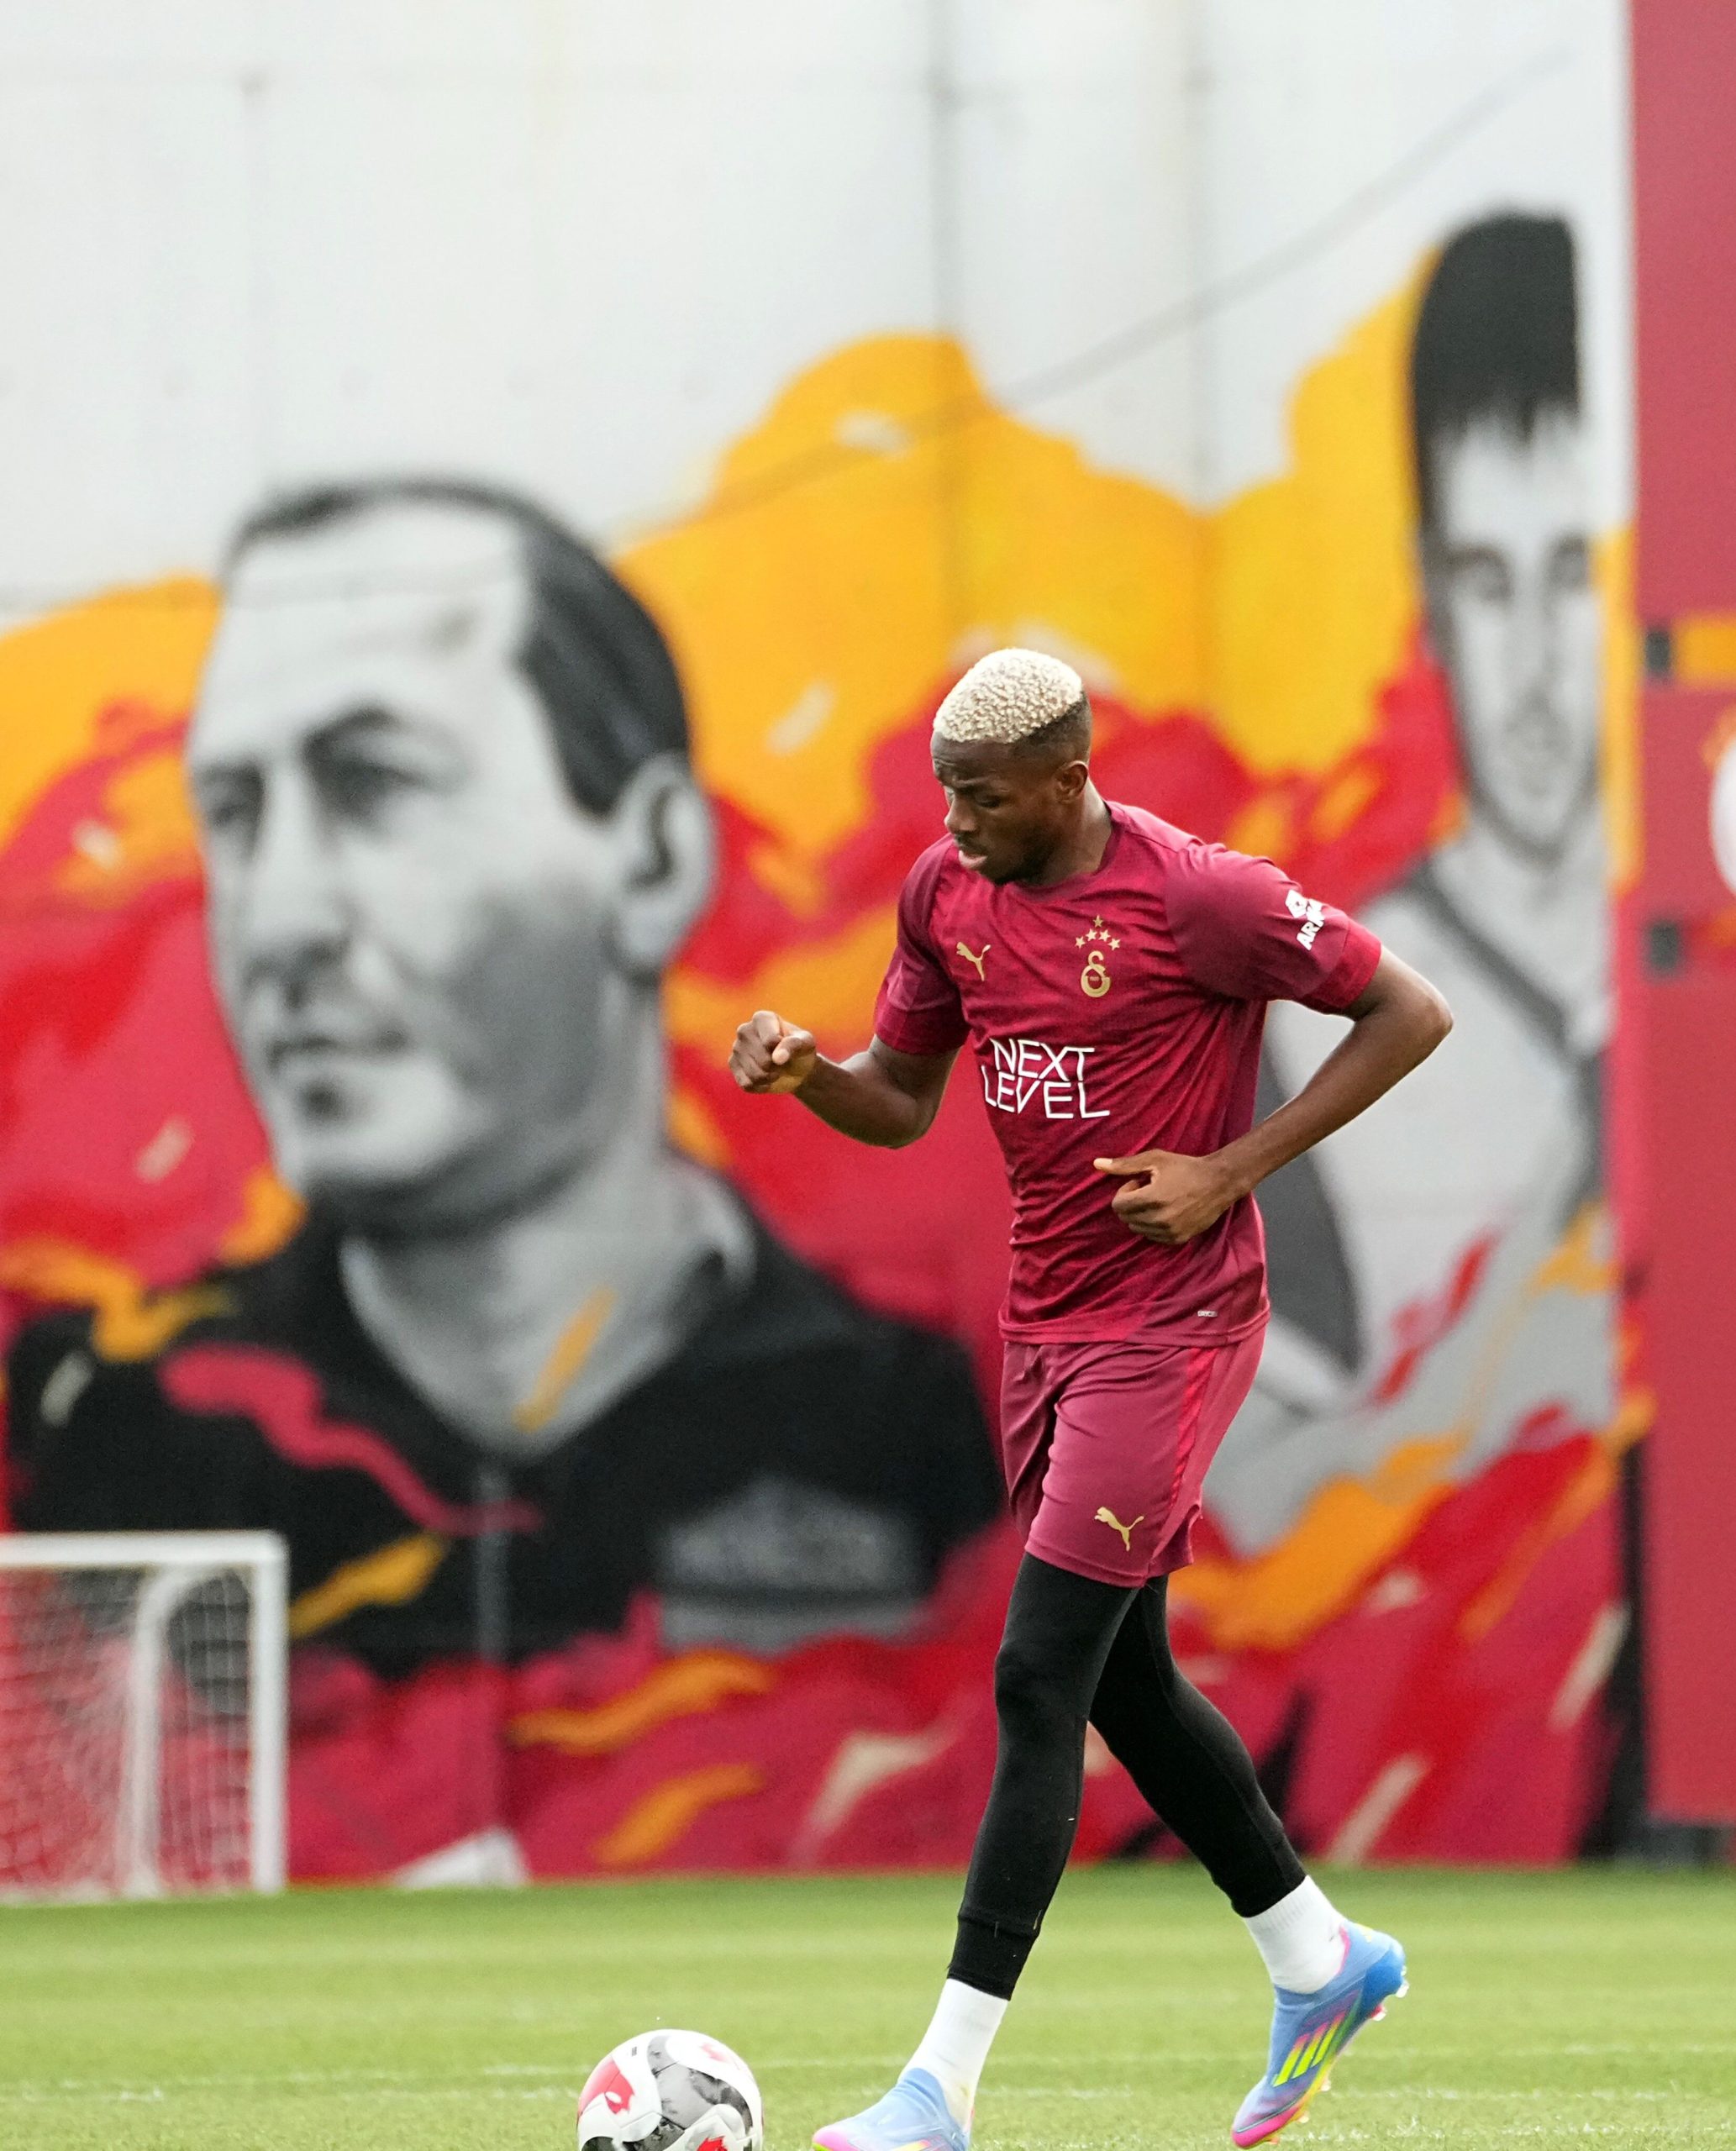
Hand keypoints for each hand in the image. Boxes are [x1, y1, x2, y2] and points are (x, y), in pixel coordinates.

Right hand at [729, 1009, 818, 1094]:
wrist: (795, 1067)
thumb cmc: (800, 1050)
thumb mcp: (806, 1043)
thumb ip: (794, 1045)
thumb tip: (776, 1058)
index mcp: (762, 1018)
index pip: (771, 1041)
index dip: (784, 1051)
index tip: (790, 1046)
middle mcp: (744, 1030)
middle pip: (764, 1060)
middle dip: (778, 1067)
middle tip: (783, 1062)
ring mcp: (736, 1048)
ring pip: (754, 1074)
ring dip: (770, 1078)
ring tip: (775, 1071)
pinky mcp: (733, 1066)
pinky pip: (747, 1084)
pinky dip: (761, 1086)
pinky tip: (766, 1079)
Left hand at [1092, 1148, 1240, 1244]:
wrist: (1219, 1183)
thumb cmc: (1185, 1167)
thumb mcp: (1155, 1159)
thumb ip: (1124, 1164)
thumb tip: (1096, 1164)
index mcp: (1152, 1198)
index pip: (1118, 1206)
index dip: (1125, 1192)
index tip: (1139, 1183)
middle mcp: (1160, 1219)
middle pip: (1125, 1218)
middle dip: (1132, 1204)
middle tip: (1149, 1190)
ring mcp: (1170, 1232)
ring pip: (1137, 1229)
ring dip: (1142, 1215)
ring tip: (1159, 1200)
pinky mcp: (1178, 1240)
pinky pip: (1152, 1237)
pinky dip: (1153, 1226)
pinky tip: (1167, 1211)